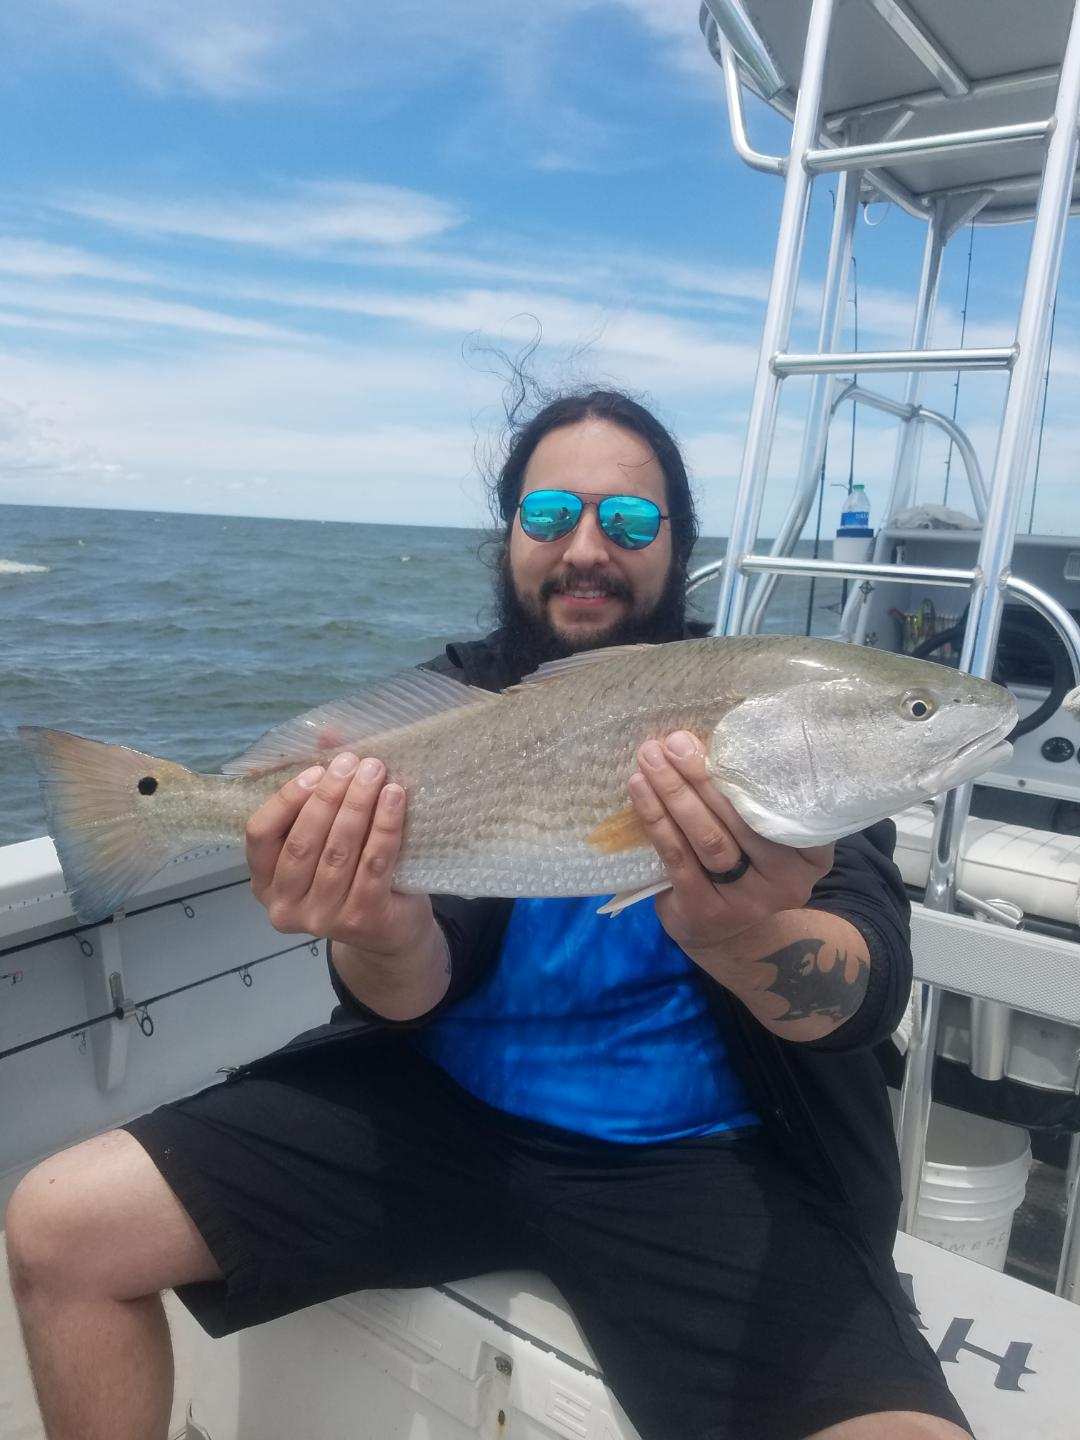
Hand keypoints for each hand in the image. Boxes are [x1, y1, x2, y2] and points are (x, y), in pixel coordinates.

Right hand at [245, 751, 433, 956]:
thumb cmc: (350, 875)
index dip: (286, 799)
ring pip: (339, 852)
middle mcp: (283, 906)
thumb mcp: (327, 836)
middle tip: (354, 762)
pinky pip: (374, 864)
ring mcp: (321, 919)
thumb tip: (329, 733)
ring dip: (359, 805)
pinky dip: (385, 827)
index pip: (259, 835)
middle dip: (329, 796)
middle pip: (302, 842)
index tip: (316, 770)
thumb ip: (319, 787)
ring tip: (376, 771)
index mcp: (264, 881)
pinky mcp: (361, 921)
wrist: (390, 931)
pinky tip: (395, 798)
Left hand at [628, 731, 833, 958]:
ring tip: (651, 758)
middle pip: (739, 818)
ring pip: (707, 837)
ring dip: (674, 792)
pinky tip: (640, 790)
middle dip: (702, 775)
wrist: (732, 937)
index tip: (729, 736)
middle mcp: (787, 880)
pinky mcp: (706, 911)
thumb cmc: (747, 865)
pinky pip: (677, 858)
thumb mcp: (768, 838)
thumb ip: (755, 802)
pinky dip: (656, 819)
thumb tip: (711, 740)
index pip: (788, 806)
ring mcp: (747, 901)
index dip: (757, 770)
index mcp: (811, 854)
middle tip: (675, 743)